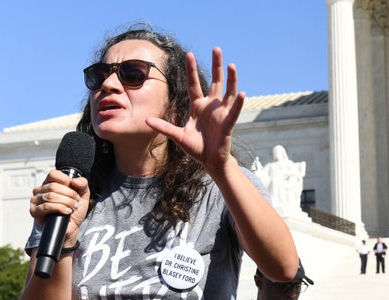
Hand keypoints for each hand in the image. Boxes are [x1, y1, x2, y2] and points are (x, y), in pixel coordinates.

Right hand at [30, 170, 89, 244]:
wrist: (72, 227)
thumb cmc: (74, 210)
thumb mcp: (83, 195)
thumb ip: (82, 184)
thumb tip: (75, 181)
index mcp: (50, 183)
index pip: (53, 174)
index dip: (66, 180)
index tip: (74, 189)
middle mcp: (40, 190)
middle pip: (53, 186)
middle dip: (69, 195)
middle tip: (76, 202)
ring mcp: (36, 201)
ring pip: (50, 196)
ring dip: (66, 202)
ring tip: (72, 208)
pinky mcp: (35, 211)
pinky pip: (46, 206)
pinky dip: (60, 208)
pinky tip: (67, 212)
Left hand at [147, 48, 244, 174]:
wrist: (210, 161)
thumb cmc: (196, 148)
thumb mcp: (177, 136)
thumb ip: (164, 127)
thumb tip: (146, 120)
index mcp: (198, 106)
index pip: (194, 84)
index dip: (191, 70)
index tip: (189, 54)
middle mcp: (211, 106)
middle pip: (215, 81)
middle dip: (216, 65)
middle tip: (217, 49)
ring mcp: (221, 113)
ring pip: (228, 92)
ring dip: (231, 79)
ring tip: (231, 65)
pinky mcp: (228, 124)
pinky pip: (234, 112)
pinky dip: (239, 103)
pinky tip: (242, 93)